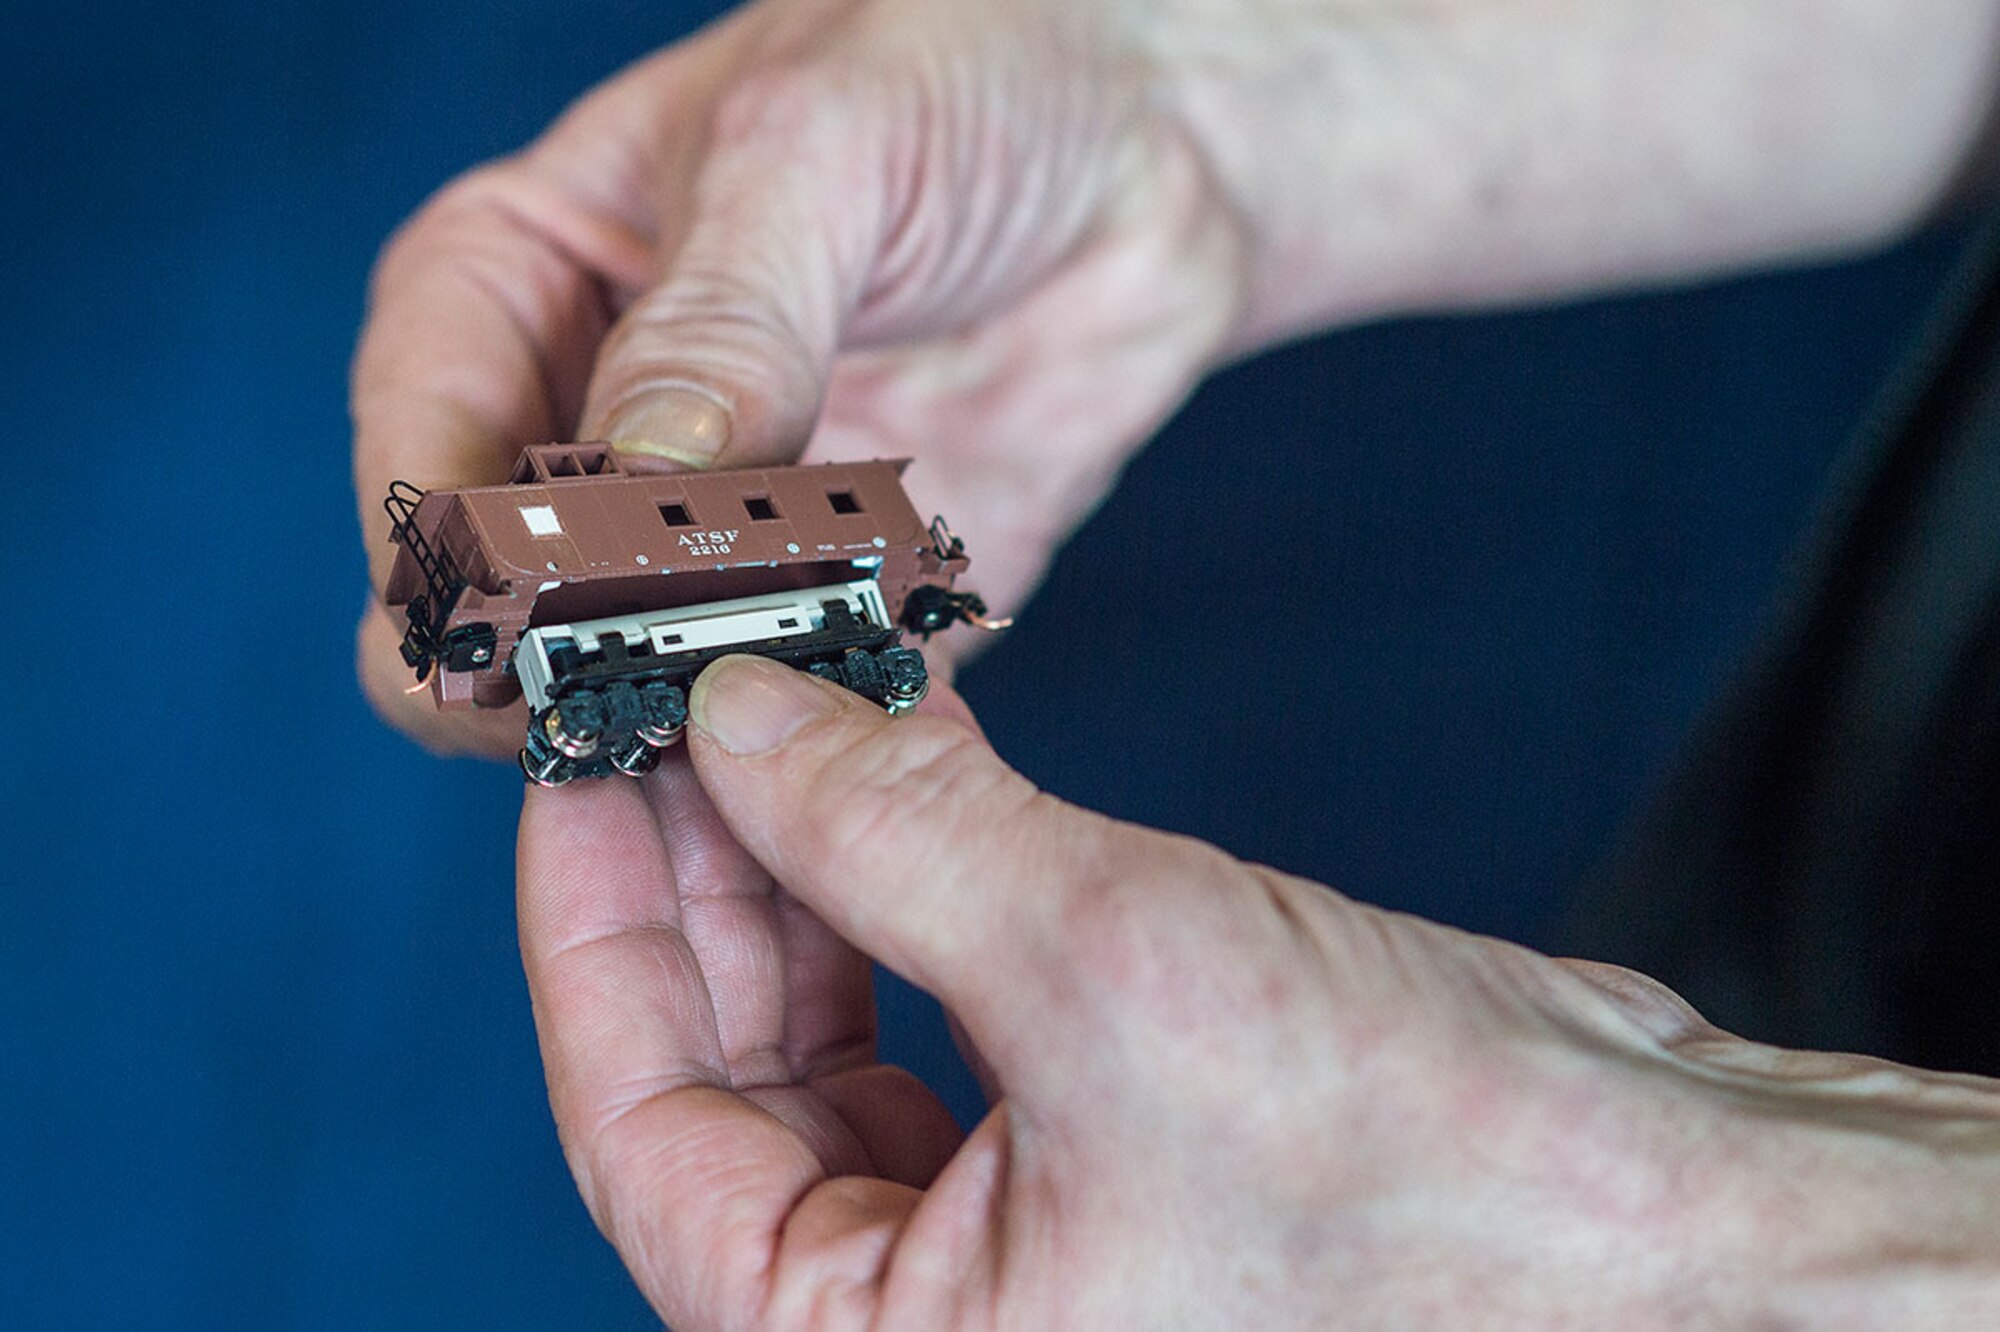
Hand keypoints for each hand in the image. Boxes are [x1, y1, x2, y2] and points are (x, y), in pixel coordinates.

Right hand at [352, 0, 1247, 754]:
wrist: (1150, 137)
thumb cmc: (957, 72)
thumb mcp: (817, 149)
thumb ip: (722, 318)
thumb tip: (638, 473)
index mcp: (512, 286)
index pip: (421, 452)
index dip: (457, 555)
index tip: (530, 618)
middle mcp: (585, 426)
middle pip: (499, 608)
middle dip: (559, 667)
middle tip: (649, 687)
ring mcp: (708, 531)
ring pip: (632, 682)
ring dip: (690, 717)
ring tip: (776, 704)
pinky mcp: (834, 601)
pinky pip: (796, 708)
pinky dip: (822, 733)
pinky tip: (873, 714)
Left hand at [519, 654, 1999, 1330]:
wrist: (1675, 1219)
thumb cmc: (1422, 1187)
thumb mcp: (1102, 972)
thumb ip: (885, 836)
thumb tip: (734, 718)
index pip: (649, 1129)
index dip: (599, 926)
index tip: (581, 762)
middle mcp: (922, 1307)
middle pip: (734, 1060)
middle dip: (712, 863)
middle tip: (683, 689)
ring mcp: (1011, 1217)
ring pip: (836, 1014)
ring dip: (813, 846)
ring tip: (786, 685)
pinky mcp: (1100, 1128)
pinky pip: (949, 989)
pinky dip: (918, 864)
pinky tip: (902, 740)